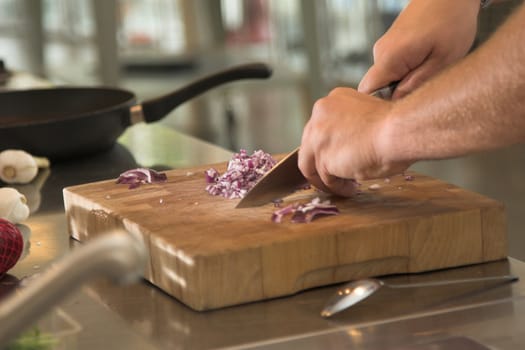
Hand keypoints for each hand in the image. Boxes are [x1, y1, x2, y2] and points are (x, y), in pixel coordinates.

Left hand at [298, 88, 410, 196]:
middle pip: (310, 145)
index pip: (320, 128)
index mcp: (333, 101)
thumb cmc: (395, 125)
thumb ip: (351, 128)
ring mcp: (317, 136)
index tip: (338, 156)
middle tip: (337, 175)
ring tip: (344, 186)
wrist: (399, 131)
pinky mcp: (323, 158)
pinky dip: (337, 187)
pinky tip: (350, 189)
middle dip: (323, 163)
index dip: (327, 146)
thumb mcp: (367, 117)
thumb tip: (349, 148)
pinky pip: (325, 179)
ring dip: (327, 179)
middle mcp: (319, 114)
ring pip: (311, 164)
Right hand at [358, 0, 479, 98]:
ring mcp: (384, 48)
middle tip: (418, 102)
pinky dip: (405, 75)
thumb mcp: (442, 60)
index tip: (398, 117)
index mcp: (389, 58)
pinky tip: (425, 69)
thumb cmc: (451, 22)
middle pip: (375, 89)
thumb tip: (397, 104)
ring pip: (385, 80)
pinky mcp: (391, 46)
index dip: (379, 109)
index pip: (367, 94)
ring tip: (427, 81)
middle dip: (393, 100)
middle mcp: (380, 53)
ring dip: (402, 86)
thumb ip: (417, 84)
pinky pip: (391, 70)